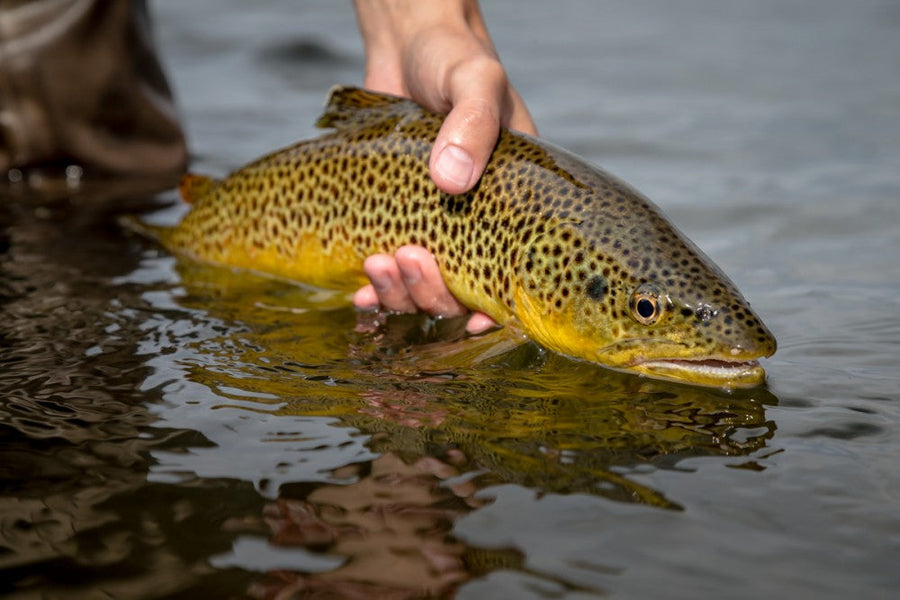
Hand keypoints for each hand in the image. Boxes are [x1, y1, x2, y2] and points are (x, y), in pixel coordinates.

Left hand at [352, 0, 535, 330]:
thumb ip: (472, 123)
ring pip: (421, 287)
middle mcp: (474, 221)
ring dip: (400, 290)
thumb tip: (451, 181)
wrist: (407, 43)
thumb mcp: (475, 81)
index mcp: (512, 201)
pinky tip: (358, 290)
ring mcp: (432, 223)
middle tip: (406, 258)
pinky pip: (389, 270)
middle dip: (432, 290)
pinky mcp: (394, 217)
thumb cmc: (453, 57)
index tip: (474, 316)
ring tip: (377, 263)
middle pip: (460, 290)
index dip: (496, 304)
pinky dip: (375, 288)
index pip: (513, 270)